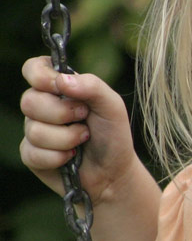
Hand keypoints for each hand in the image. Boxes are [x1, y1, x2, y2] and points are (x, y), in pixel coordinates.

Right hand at [20, 56, 141, 204]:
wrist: (113, 172)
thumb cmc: (113, 135)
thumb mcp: (112, 106)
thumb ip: (92, 86)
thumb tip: (61, 80)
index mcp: (61, 88)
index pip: (34, 68)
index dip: (39, 75)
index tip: (57, 86)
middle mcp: (43, 106)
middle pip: (29, 101)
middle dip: (61, 113)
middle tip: (84, 118)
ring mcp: (34, 130)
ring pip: (33, 130)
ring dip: (66, 138)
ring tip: (83, 139)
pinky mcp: (31, 154)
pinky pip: (33, 153)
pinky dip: (58, 157)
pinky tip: (70, 158)